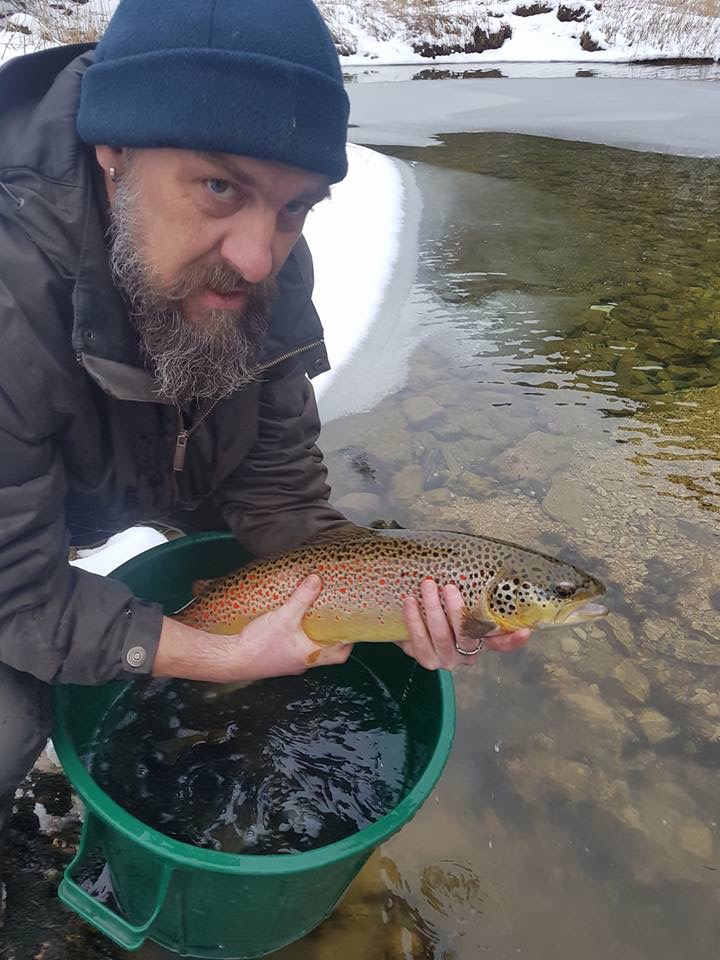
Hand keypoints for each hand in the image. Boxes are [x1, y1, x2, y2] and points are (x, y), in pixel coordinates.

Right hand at [155, 575, 351, 682]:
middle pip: (325, 652)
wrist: (229, 659)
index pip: (341, 655)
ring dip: (311, 635)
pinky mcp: (273, 658)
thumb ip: (301, 598)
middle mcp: (301, 663)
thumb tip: (316, 580)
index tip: (350, 625)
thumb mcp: (283, 617)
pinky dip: (295, 636)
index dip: (348, 641)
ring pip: (307, 649)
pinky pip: (291, 648)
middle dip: (330, 635)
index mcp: (310, 657)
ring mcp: (287, 662)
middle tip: (332, 616)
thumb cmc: (259, 644)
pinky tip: (289, 623)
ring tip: (313, 615)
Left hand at [397, 578, 530, 670]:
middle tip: (448, 587)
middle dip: (456, 609)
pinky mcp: (425, 660)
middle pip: (466, 634)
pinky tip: (410, 602)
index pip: (502, 644)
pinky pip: (419, 640)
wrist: (413, 631)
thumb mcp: (458, 608)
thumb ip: (470, 598)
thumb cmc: (442, 615)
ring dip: (433, 609)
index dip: (514, 640)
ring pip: (441, 636)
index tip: (525, 631)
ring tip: (427, 586)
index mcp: (481, 642)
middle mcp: (467, 655)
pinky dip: (413, 619)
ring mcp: (446, 659)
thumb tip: (478, 566)